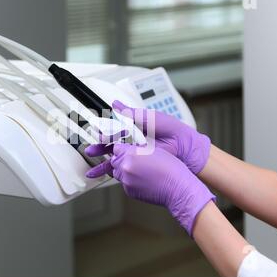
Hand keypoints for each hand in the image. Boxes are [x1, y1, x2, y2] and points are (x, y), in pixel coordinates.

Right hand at [89, 100, 210, 174]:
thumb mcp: (150, 118)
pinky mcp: (137, 162)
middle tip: (91, 148)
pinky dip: (110, 170)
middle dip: (99, 146)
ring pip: (113, 155)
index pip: (114, 128)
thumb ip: (131, 113)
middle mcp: (132, 139)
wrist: (185, 147)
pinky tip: (100, 172)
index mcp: (134, 126)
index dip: (105, 130)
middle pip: (110, 142)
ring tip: (90, 161)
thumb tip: (116, 104)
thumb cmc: (171, 129)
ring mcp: (134, 151)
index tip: (96, 132)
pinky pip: (121, 166)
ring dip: (101, 158)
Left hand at [90, 143, 215, 235]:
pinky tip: (143, 179)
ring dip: (125, 170)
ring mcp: (126, 181)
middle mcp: (125, 167)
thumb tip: (124, 150)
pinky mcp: (129, 192)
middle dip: (121, 160)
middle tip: (134, 160)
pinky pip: (125, 183)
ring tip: (140, 170)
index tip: (124, 149)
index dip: (122, 148)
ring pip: (118, 173)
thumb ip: (136, 149)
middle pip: (115, 161)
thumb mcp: (153, 150)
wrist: (177, 188)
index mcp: (131, 154)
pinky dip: (130, 181)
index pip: (116, 148)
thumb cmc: (170, 168)